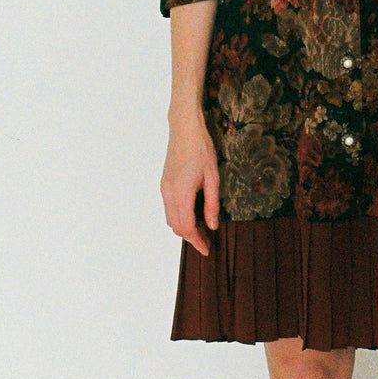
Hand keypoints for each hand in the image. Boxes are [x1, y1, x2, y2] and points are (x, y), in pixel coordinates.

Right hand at [160, 106, 219, 256]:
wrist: (185, 129)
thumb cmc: (201, 149)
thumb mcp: (213, 178)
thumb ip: (212, 204)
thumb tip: (212, 225)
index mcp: (181, 193)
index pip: (186, 227)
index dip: (196, 241)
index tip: (206, 249)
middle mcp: (169, 193)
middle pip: (176, 226)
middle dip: (190, 237)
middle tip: (207, 240)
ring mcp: (164, 188)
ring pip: (170, 218)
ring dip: (184, 227)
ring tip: (201, 228)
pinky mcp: (164, 183)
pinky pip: (169, 207)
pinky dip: (179, 216)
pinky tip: (193, 213)